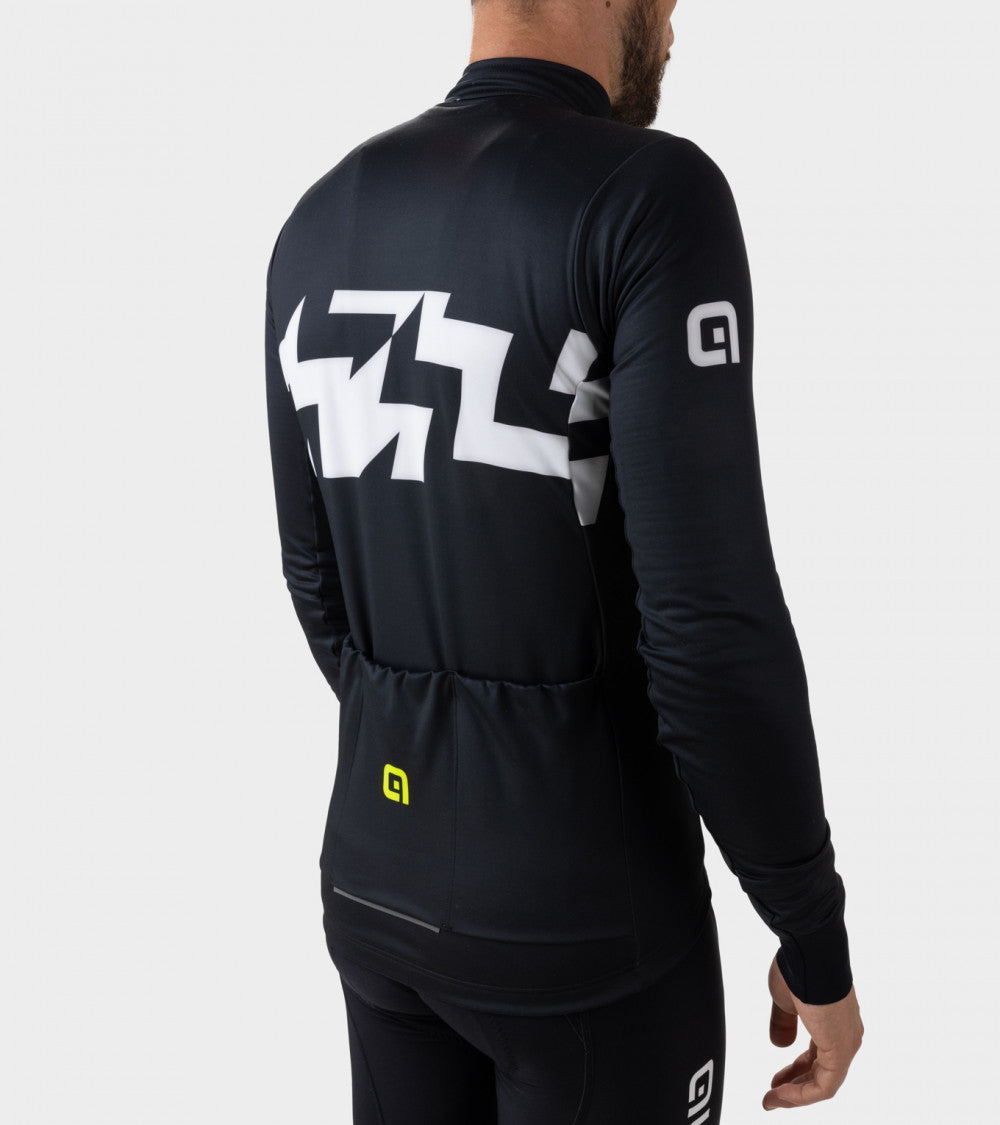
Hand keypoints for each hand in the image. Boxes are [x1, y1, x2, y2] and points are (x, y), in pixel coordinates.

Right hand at [762, 954, 863, 1110]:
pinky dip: (802, 1094)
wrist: (810, 952)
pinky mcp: (841, 1052)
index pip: (816, 1054)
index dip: (794, 1069)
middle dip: (793, 1086)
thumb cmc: (798, 968)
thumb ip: (784, 1024)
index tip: (774, 1079)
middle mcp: (845, 1034)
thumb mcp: (785, 1000)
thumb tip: (779, 1045)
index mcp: (833, 1020)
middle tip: (771, 1095)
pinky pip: (824, 1086)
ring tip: (771, 1100)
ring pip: (824, 1082)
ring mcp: (846, 1044)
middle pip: (820, 1072)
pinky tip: (780, 1093)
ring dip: (795, 1094)